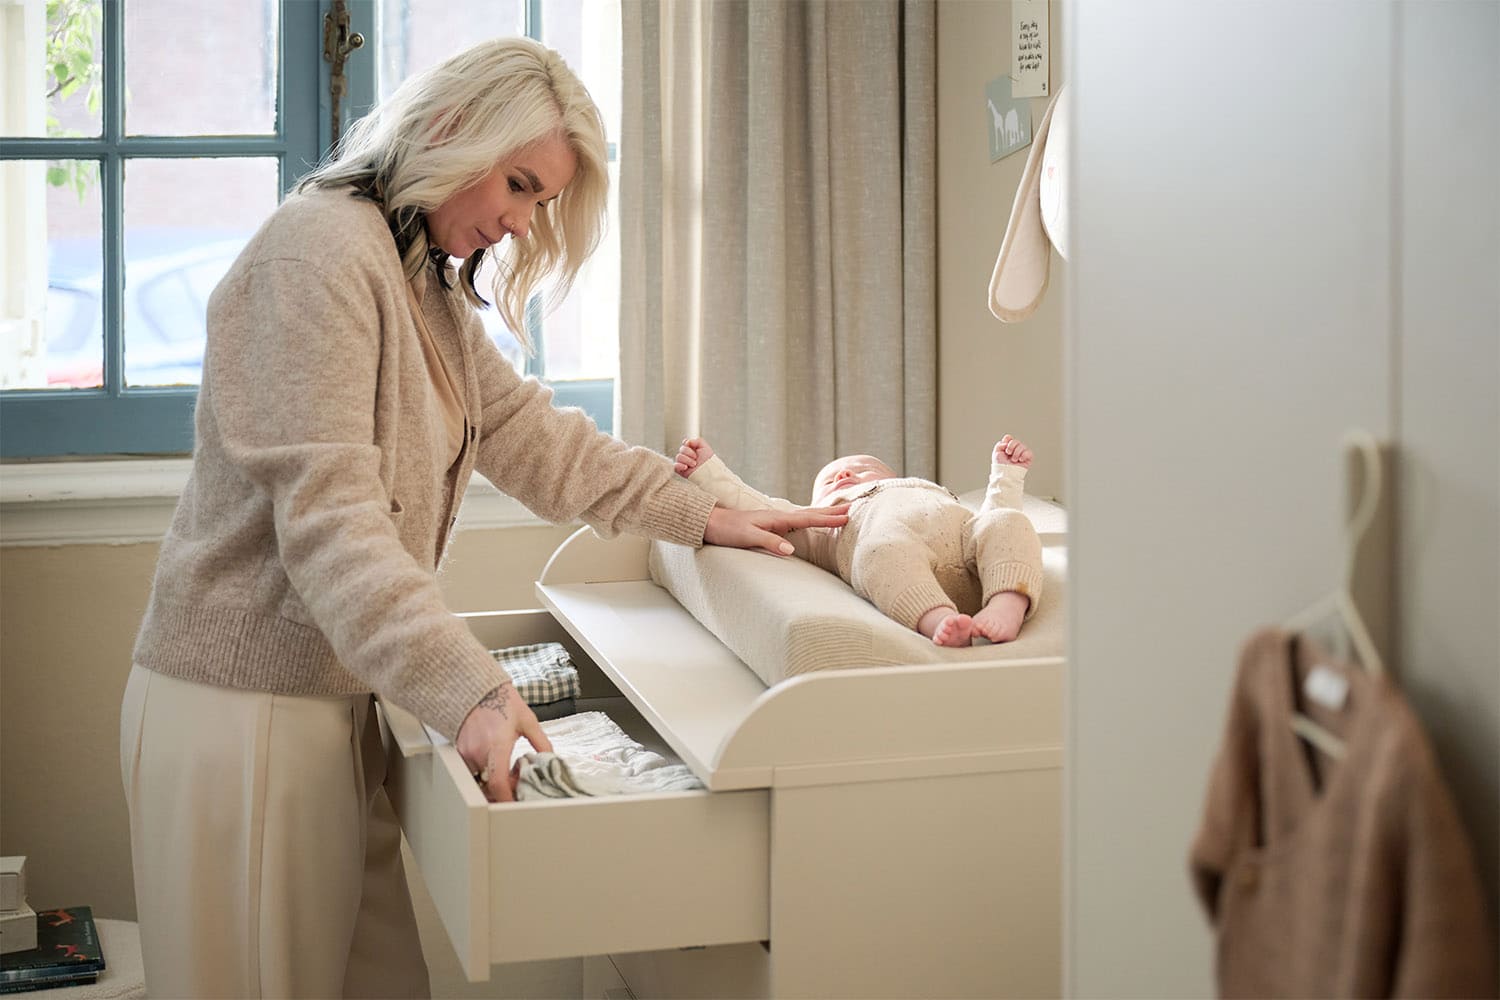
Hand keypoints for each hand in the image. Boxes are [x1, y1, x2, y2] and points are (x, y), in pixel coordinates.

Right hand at [455, 680, 553, 802]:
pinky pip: (471, 769)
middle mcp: (478, 751)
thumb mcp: (528, 721)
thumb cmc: (502, 701)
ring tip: (505, 765)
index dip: (506, 799)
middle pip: (490, 784)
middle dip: (505, 787)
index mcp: (497, 745)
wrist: (476, 688)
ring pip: (480, 778)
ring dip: (493, 778)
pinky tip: (493, 758)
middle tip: (517, 777)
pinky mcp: (459, 750)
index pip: (498, 783)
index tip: (514, 804)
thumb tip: (550, 760)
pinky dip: (483, 770)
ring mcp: (466, 752)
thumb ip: (541, 743)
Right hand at [673, 437, 714, 475]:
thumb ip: (697, 440)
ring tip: (694, 464)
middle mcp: (686, 455)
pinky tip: (686, 467)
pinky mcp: (681, 470)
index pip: (685, 443)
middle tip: (696, 458)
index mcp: (692, 449)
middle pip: (681, 449)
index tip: (692, 446)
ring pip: (678, 457)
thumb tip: (687, 442)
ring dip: (687, 460)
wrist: (710, 471)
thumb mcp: (705, 447)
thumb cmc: (709, 460)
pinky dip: (679, 465)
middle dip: (689, 452)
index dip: (687, 443)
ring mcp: (683, 463)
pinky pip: (675, 466)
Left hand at [703, 503, 849, 555]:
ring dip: (823, 514)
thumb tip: (791, 549)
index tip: (845, 517)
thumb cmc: (727, 530)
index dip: (827, 519)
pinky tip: (812, 521)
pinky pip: (797, 522)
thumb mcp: (747, 537)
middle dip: (831, 512)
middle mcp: (778, 516)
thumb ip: (769, 542)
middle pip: (810, 513)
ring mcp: (775, 520)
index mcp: (776, 518)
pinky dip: (810, 519)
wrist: (710, 522)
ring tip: (839, 512)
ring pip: (805, 516)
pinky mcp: (771, 526)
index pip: (807, 518)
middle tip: (852, 508)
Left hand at [995, 434, 1032, 468]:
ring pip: (1023, 446)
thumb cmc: (1000, 465)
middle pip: (1016, 441)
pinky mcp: (1028, 459)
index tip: (1005, 447)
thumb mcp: (996, 453)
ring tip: (1013, 460)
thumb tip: (1008, 441)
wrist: (1005, 473)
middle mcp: (1015, 450)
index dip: (1007, 440)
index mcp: (1007, 448)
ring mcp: (1022, 454)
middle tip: (1008, 453)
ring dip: (1017, 453)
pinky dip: (1024, 455)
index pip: (1009, 438)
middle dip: (1011, 446)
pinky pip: (1029, 452)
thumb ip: (1000, 444)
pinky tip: (1020, 460)